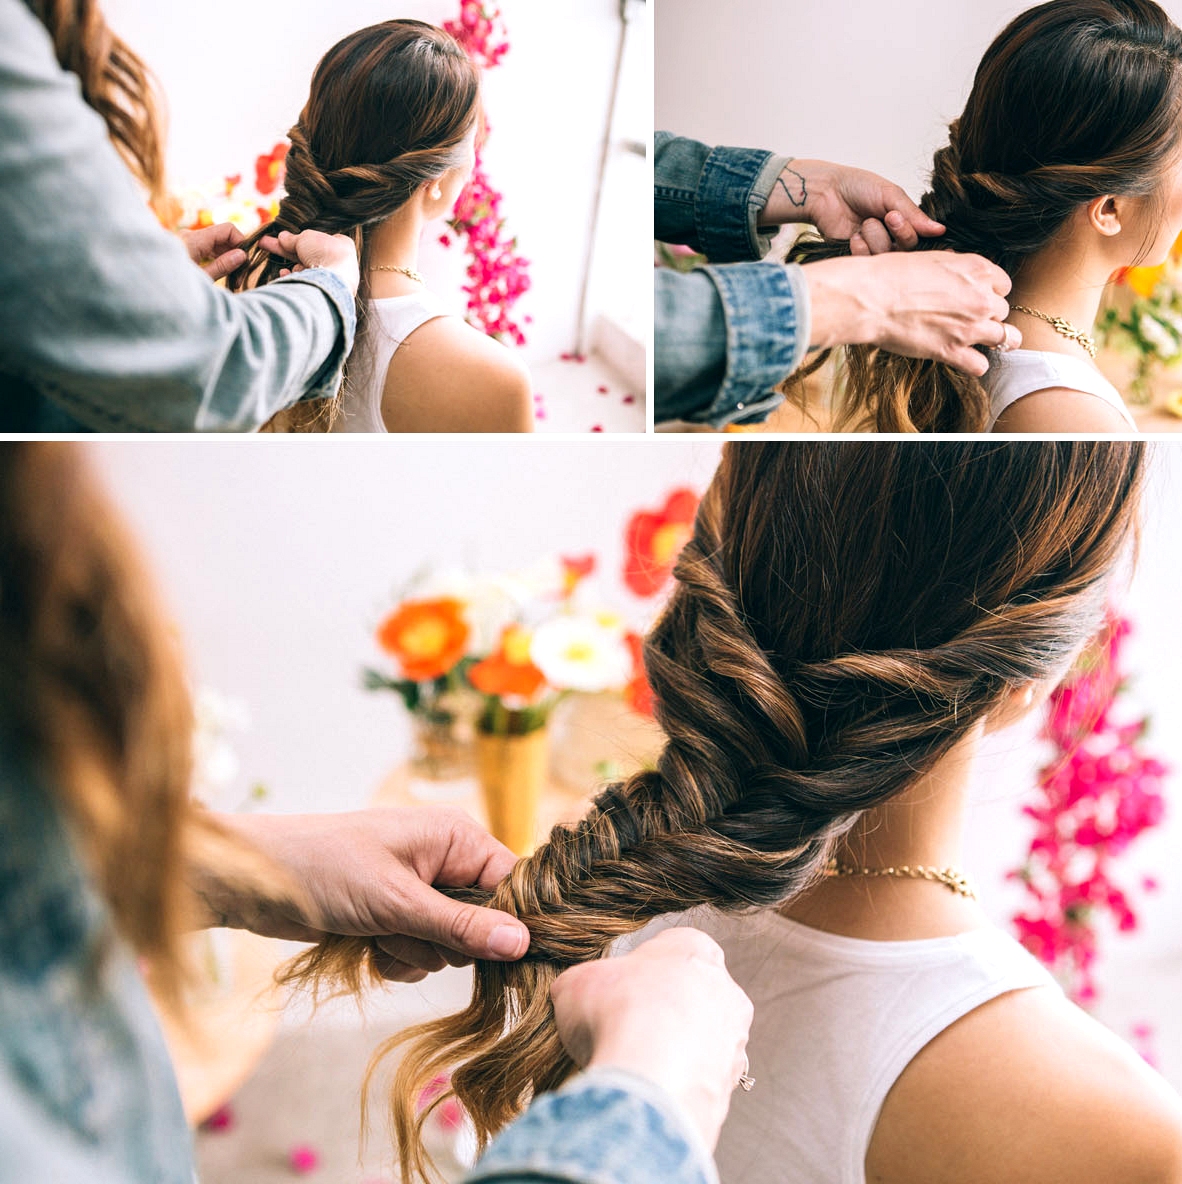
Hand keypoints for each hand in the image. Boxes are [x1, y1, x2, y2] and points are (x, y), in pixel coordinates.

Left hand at [180, 222, 247, 280]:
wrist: (148, 288)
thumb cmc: (174, 284)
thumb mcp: (202, 278)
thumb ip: (222, 266)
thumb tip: (242, 255)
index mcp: (195, 239)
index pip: (227, 229)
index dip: (241, 242)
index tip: (245, 262)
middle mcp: (191, 235)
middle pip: (223, 237)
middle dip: (235, 254)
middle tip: (240, 277)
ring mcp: (188, 241)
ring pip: (216, 244)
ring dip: (227, 259)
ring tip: (232, 280)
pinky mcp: (186, 248)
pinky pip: (208, 248)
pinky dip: (217, 259)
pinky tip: (222, 273)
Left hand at [196, 807, 529, 980]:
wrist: (254, 881)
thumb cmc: (325, 871)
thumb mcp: (397, 902)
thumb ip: (461, 926)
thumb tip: (522, 943)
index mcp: (456, 836)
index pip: (511, 885)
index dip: (504, 923)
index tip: (486, 955)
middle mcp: (444, 858)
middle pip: (481, 922)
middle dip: (441, 941)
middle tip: (401, 928)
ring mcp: (419, 888)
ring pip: (447, 945)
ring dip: (412, 952)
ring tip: (374, 932)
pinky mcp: (395, 913)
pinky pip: (420, 953)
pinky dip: (395, 958)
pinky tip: (365, 944)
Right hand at [261, 229, 359, 296]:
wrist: (332, 282)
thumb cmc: (324, 253)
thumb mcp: (305, 238)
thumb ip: (292, 239)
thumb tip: (281, 237)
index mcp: (343, 246)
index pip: (319, 239)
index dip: (302, 239)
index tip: (286, 237)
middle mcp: (341, 264)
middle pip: (308, 255)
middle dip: (285, 250)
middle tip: (264, 243)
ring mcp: (334, 281)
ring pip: (307, 272)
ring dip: (292, 270)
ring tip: (282, 270)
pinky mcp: (326, 295)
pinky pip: (307, 286)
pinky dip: (295, 282)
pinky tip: (285, 278)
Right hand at [550, 928, 753, 1151]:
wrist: (650, 1075)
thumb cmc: (617, 1013)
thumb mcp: (577, 983)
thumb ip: (582, 983)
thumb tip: (572, 995)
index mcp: (693, 947)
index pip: (672, 951)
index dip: (640, 974)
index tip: (618, 993)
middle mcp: (724, 987)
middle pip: (691, 995)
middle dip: (662, 1013)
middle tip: (627, 1032)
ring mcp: (733, 1036)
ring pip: (701, 1040)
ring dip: (675, 1051)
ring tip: (636, 1067)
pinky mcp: (731, 1082)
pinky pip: (702, 1081)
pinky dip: (680, 1085)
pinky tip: (652, 1092)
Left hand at [761, 159, 943, 252]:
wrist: (827, 193)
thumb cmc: (859, 188)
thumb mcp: (891, 195)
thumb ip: (914, 215)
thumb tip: (940, 230)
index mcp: (905, 221)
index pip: (923, 237)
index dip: (915, 232)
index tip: (898, 217)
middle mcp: (893, 239)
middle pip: (908, 250)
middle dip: (899, 233)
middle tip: (888, 217)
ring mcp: (875, 251)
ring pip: (888, 257)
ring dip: (877, 237)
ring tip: (865, 223)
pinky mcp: (858, 261)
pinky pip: (869, 263)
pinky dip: (862, 248)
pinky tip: (854, 236)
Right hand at [803, 251, 1021, 376]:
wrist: (872, 297)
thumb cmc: (893, 274)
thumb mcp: (932, 257)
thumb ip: (956, 268)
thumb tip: (960, 274)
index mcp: (978, 269)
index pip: (1004, 285)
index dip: (990, 292)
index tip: (975, 297)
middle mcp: (981, 298)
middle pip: (1002, 311)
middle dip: (987, 314)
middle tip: (966, 317)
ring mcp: (968, 327)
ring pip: (1004, 337)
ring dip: (992, 339)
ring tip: (977, 340)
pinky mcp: (951, 351)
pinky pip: (980, 365)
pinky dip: (974, 364)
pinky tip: (963, 358)